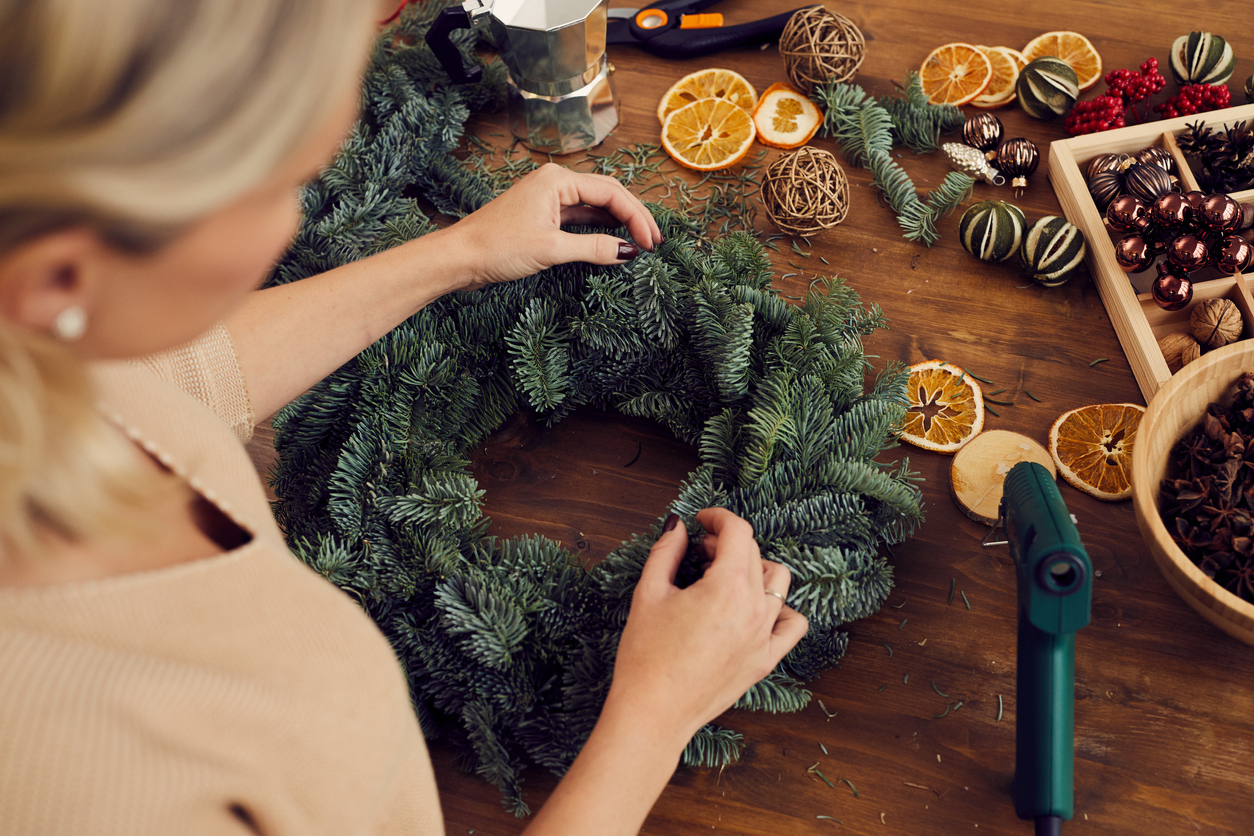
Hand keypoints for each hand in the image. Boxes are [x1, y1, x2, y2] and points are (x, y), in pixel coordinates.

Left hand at [447, 163, 662, 290]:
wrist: (459, 257)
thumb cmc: (497, 247)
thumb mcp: (551, 249)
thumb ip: (593, 248)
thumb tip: (628, 251)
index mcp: (557, 180)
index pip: (610, 193)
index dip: (636, 217)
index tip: (651, 242)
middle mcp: (554, 183)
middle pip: (606, 194)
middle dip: (632, 217)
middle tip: (654, 241)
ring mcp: (547, 199)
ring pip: (594, 205)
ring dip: (618, 222)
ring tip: (641, 240)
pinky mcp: (542, 216)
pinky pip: (579, 217)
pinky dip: (598, 228)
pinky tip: (613, 240)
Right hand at [605, 507, 808, 750]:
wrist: (653, 712)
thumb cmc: (645, 655)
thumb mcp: (648, 593)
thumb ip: (666, 551)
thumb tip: (678, 526)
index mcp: (725, 587)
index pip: (738, 532)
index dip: (719, 517)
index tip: (702, 520)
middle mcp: (753, 608)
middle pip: (754, 554)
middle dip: (726, 543)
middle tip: (698, 552)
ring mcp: (764, 636)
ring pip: (778, 582)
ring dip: (753, 569)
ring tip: (722, 578)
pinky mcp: (765, 660)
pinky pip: (792, 624)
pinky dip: (781, 608)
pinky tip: (754, 607)